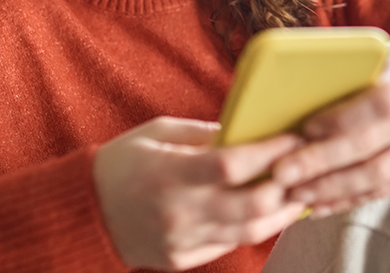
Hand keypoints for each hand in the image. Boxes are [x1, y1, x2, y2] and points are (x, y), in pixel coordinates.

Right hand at [93, 117, 306, 270]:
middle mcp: (178, 211)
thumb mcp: (157, 133)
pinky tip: (267, 211)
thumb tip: (248, 132)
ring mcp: (181, 240)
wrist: (83, 211)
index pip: (232, 164)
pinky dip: (252, 227)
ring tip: (298, 194)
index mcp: (169, 173)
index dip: (270, 152)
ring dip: (280, 213)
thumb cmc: (121, 162)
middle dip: (287, 186)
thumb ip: (203, 134)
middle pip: (251, 205)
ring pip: (248, 232)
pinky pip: (228, 244)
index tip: (294, 137)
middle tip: (306, 169)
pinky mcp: (181, 258)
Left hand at [272, 41, 389, 216]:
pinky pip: (385, 190)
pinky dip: (349, 199)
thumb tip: (291, 86)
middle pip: (370, 147)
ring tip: (294, 193)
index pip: (379, 103)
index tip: (305, 127)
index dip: (342, 118)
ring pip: (377, 176)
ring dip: (331, 188)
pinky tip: (320, 205)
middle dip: (321, 162)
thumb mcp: (382, 54)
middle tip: (282, 173)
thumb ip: (348, 70)